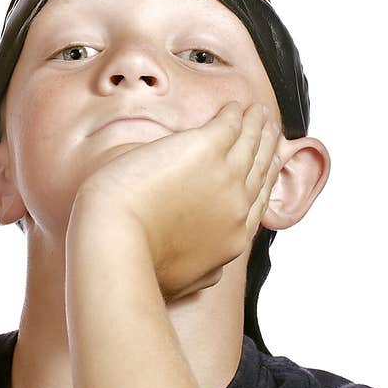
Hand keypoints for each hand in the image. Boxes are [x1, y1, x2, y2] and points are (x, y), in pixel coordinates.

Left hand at [69, 101, 281, 302]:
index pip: (257, 203)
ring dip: (256, 125)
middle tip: (271, 132)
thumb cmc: (134, 262)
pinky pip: (228, 125)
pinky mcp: (204, 149)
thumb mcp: (183, 280)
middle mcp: (235, 207)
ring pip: (248, 144)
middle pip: (258, 171)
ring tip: (258, 112)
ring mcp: (224, 176)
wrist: (116, 238)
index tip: (267, 168)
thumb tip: (216, 269)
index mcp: (231, 239)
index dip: (265, 181)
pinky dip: (235, 114)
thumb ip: (205, 272)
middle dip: (266, 149)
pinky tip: (234, 107)